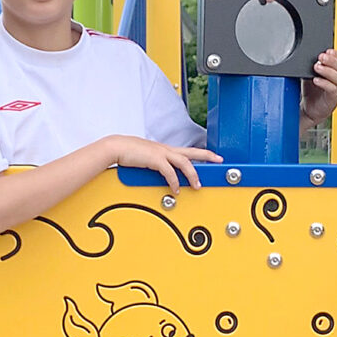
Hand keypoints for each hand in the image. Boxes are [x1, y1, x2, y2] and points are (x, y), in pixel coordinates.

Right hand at [107, 136, 221, 193]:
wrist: (116, 147)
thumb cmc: (129, 153)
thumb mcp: (146, 158)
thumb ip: (156, 164)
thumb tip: (162, 174)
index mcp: (165, 149)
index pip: (188, 151)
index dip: (202, 154)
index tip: (212, 157)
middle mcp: (166, 149)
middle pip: (193, 152)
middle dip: (208, 156)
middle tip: (220, 160)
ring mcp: (161, 153)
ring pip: (184, 162)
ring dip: (192, 174)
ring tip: (197, 186)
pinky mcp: (155, 159)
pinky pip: (169, 171)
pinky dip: (174, 181)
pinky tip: (175, 189)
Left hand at [299, 49, 336, 127]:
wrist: (309, 109)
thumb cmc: (311, 91)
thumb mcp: (310, 74)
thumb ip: (312, 65)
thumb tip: (307, 55)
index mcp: (335, 71)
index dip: (335, 54)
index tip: (327, 50)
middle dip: (331, 60)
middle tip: (321, 57)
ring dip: (327, 71)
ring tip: (317, 67)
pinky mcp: (335, 98)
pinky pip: (333, 89)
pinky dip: (325, 83)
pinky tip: (316, 80)